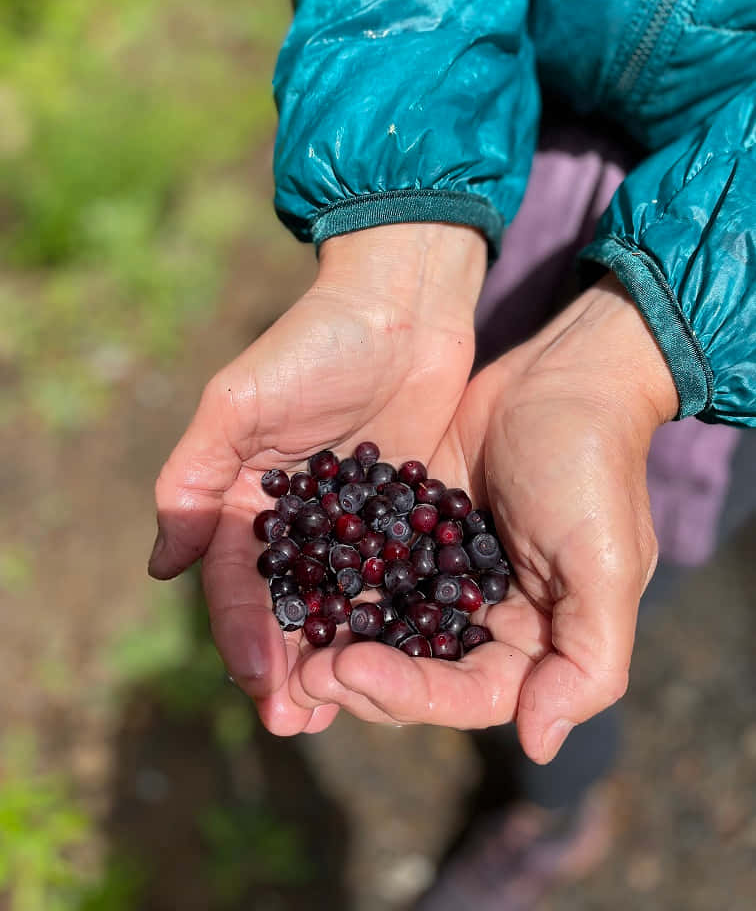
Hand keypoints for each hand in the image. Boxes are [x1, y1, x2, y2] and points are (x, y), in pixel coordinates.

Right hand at [148, 223, 486, 734]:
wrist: (400, 307)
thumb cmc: (313, 344)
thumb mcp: (238, 402)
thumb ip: (195, 480)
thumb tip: (161, 566)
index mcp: (244, 500)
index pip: (236, 582)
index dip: (243, 634)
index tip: (263, 681)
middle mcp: (295, 521)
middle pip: (285, 608)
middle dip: (287, 666)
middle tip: (299, 722)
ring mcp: (353, 525)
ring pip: (339, 606)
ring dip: (338, 659)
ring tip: (343, 713)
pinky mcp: (406, 517)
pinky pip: (396, 580)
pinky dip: (394, 622)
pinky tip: (405, 662)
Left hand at [289, 276, 678, 761]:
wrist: (564, 376)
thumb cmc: (589, 469)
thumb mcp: (604, 562)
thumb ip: (587, 660)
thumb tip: (537, 744)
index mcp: (534, 640)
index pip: (466, 695)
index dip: (406, 693)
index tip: (347, 669)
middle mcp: (485, 619)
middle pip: (415, 673)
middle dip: (358, 678)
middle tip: (301, 670)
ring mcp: (443, 575)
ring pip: (383, 629)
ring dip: (335, 644)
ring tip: (282, 647)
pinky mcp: (412, 532)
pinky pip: (368, 571)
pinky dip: (334, 585)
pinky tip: (290, 588)